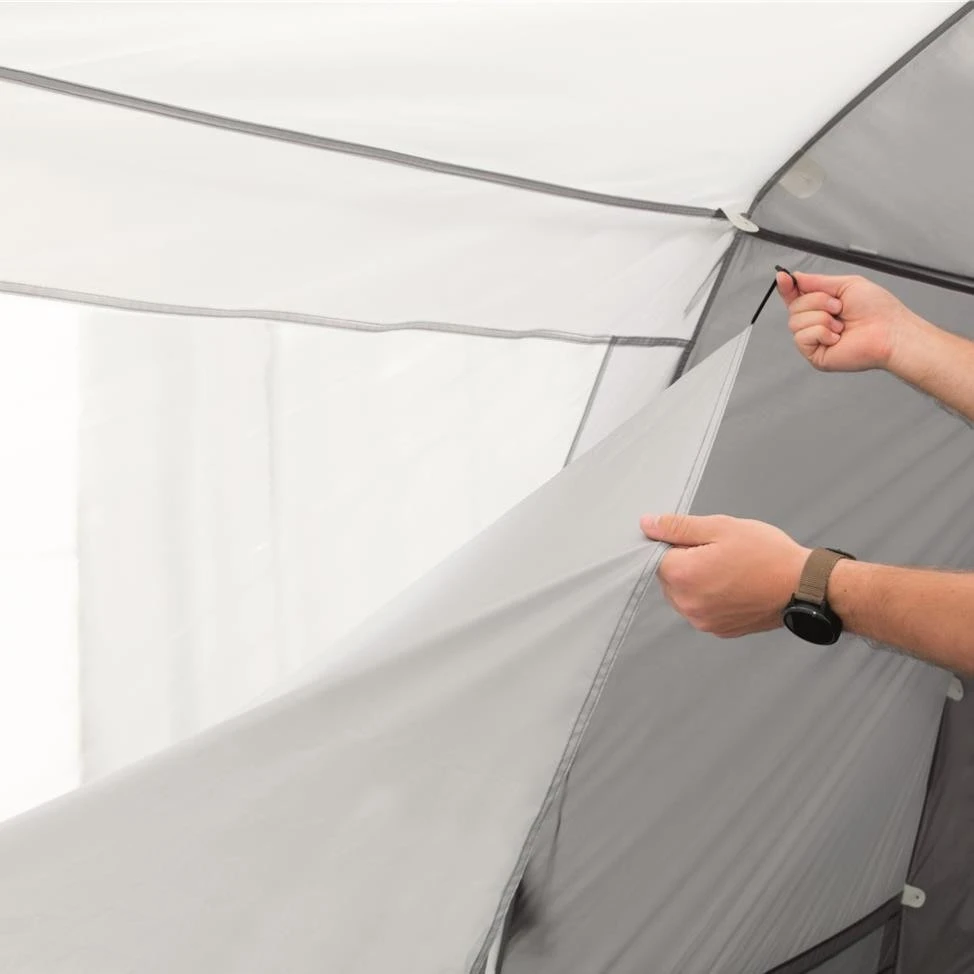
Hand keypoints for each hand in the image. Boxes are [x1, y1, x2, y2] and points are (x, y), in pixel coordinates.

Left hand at [640, 514, 809, 637]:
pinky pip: (702, 609)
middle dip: (686, 563)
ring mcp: (703, 621)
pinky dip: (711, 597)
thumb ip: (678, 527)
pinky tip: (735, 586)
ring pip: (684, 595)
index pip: (657, 556)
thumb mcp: (720, 527)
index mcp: (683, 576)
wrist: (804, 586)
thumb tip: (646, 525)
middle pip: (669, 578)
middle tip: (720, 552)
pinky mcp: (719, 630)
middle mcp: (687, 605)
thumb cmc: (766, 553)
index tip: (702, 541)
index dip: (677, 544)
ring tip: (730, 569)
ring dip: (698, 581)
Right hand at [776, 271, 923, 372]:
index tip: (783, 277)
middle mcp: (816, 322)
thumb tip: (795, 277)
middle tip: (838, 307)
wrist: (889, 332)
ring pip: (795, 322)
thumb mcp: (847, 284)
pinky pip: (802, 337)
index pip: (795, 296)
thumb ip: (818, 281)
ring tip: (841, 325)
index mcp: (822, 305)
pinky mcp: (814, 354)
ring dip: (822, 318)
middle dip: (816, 302)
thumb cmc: (878, 310)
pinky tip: (837, 337)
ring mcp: (814, 339)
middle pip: (793, 307)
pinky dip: (821, 333)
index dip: (787, 287)